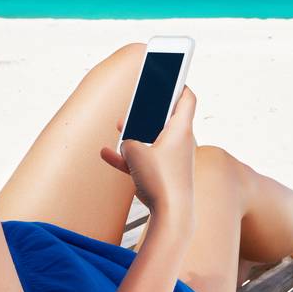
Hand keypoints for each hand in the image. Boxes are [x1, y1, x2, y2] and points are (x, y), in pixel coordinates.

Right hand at [101, 86, 196, 221]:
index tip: (171, 74)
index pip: (187, 99)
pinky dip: (128, 157)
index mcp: (181, 130)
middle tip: (141, 96)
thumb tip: (128, 146)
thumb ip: (129, 142)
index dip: (179, 84)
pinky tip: (105, 153)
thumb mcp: (136, 152)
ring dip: (137, 131)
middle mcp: (180, 144)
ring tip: (121, 124)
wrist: (172, 217)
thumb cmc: (160, 180)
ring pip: (153, 138)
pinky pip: (144, 160)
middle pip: (167, 117)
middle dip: (152, 108)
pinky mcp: (163, 176)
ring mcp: (172, 161)